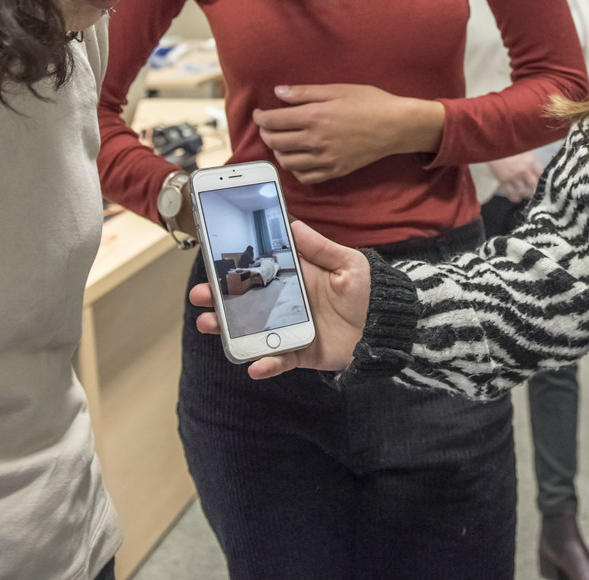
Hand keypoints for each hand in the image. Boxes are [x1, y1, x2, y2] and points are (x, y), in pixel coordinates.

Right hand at [190, 221, 370, 378]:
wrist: (388, 328)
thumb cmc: (371, 292)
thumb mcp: (348, 264)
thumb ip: (320, 248)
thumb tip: (294, 225)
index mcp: (297, 276)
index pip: (259, 269)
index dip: (235, 266)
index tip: (212, 261)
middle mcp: (288, 302)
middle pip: (246, 300)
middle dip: (219, 298)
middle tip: (199, 295)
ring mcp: (291, 328)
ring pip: (252, 330)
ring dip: (229, 329)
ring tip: (211, 324)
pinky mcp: (300, 352)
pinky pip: (278, 359)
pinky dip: (266, 364)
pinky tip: (255, 364)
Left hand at [254, 84, 444, 183]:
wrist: (396, 126)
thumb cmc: (369, 102)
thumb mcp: (337, 90)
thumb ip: (304, 92)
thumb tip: (278, 92)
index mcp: (314, 117)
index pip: (274, 121)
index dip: (261, 117)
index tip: (260, 114)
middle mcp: (316, 140)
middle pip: (276, 142)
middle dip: (266, 134)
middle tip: (267, 127)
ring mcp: (326, 159)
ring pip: (287, 162)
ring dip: (278, 152)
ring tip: (281, 142)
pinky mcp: (335, 171)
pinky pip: (306, 177)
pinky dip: (296, 170)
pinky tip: (298, 158)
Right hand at [487, 151, 542, 201]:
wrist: (492, 147)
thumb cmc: (507, 147)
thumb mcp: (522, 149)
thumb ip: (529, 158)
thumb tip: (536, 167)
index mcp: (528, 161)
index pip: (540, 174)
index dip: (540, 178)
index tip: (540, 180)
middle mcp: (522, 171)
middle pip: (533, 184)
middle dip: (534, 187)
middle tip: (533, 189)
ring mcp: (512, 177)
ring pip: (522, 190)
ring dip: (525, 193)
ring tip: (525, 193)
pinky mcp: (502, 181)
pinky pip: (510, 193)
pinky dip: (514, 196)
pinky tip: (516, 197)